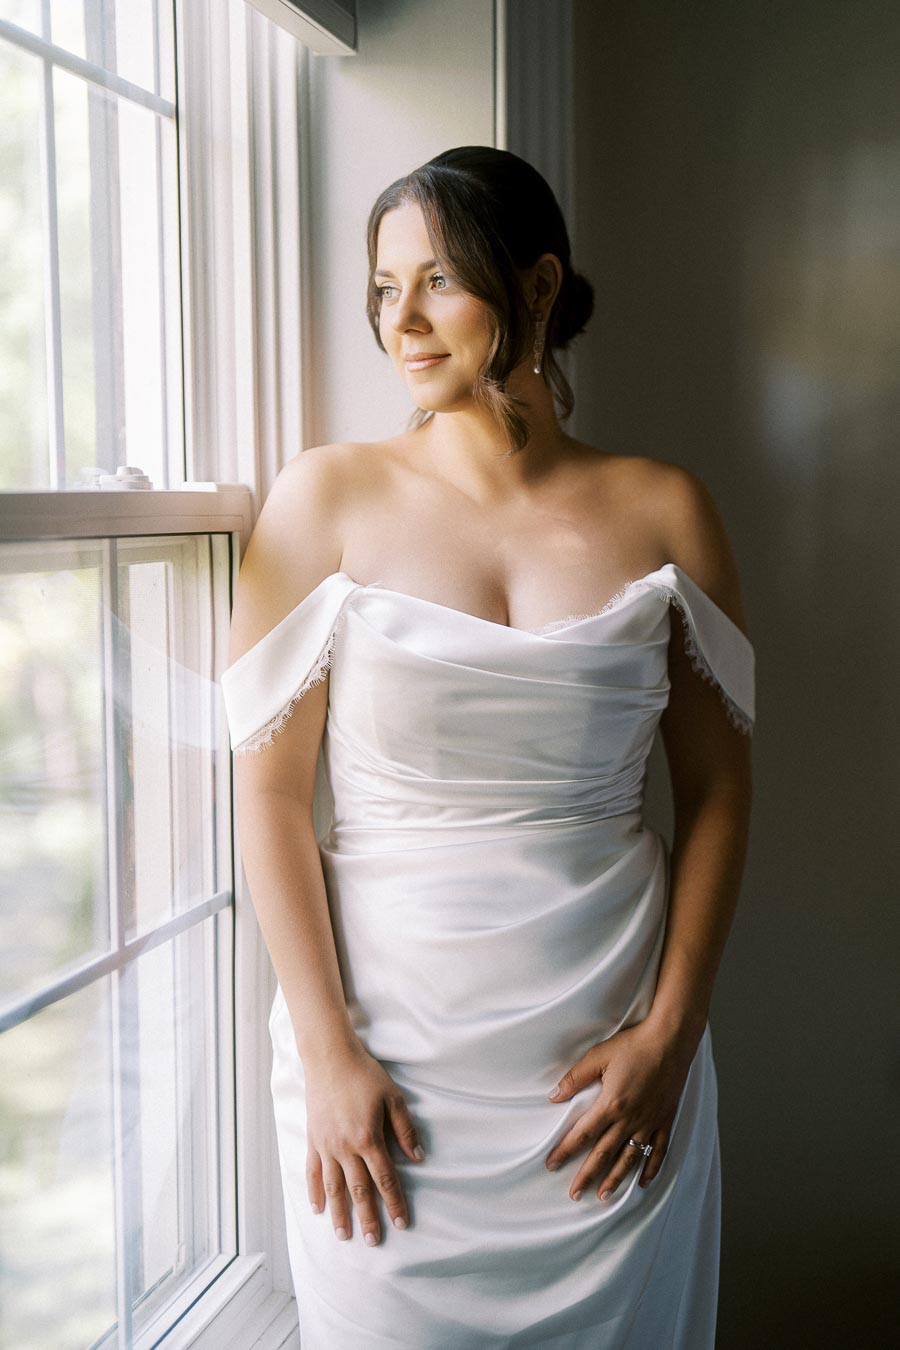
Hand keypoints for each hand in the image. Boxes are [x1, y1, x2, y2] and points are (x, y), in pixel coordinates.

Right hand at [304, 1041, 424, 1245]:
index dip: (394, 1202)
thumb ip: (405, 1130)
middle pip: (359, 1190)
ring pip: (333, 1187)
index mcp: (368, 1138)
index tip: (401, 1223)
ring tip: (344, 1235)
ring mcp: (326, 1146)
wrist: (330, 1058)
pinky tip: (318, 1209)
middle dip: (367, 1217)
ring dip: (339, 1213)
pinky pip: (312, 1172)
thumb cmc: (365, 1075)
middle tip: (374, 1242)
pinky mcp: (313, 1140)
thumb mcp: (393, 1098)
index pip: (385, 1178)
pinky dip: (314, 1192)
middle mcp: (345, 1147)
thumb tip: (418, 1158)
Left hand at [544, 1020, 698, 1201]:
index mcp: (611, 1104)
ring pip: (630, 1158)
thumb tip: (553, 1096)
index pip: (583, 1134)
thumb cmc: (634, 1045)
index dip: (565, 1150)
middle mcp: (630, 1119)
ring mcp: (650, 1122)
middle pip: (604, 1153)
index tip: (551, 1164)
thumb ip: (575, 1078)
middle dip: (587, 1175)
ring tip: (603, 1195)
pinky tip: (643, 1183)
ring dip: (616, 1179)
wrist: (671, 1040)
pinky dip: (651, 1168)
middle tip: (574, 1195)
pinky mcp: (665, 1120)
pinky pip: (658, 1150)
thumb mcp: (599, 1056)